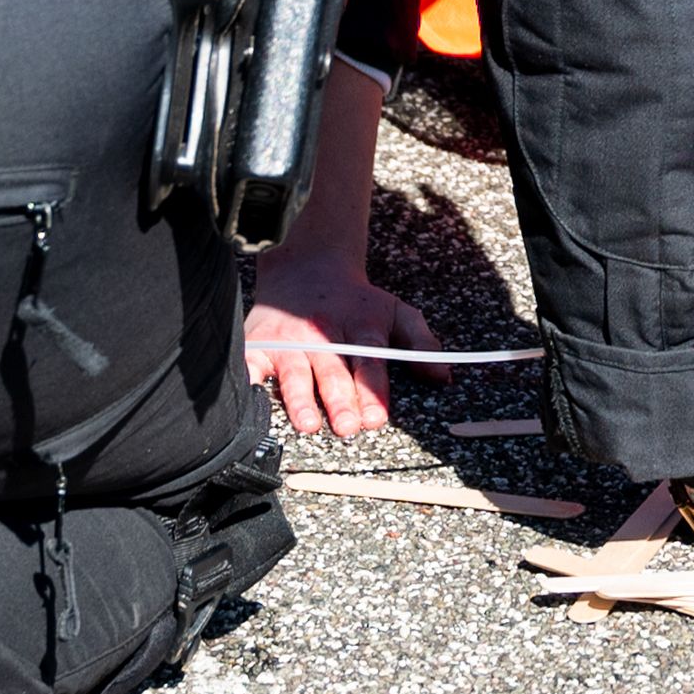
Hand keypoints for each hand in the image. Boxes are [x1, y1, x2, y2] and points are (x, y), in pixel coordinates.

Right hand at [245, 246, 440, 437]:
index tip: (378, 417)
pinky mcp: (258, 341)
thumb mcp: (395, 312)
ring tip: (308, 424)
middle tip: (347, 427)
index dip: (374, 389)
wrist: (307, 266)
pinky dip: (250, 381)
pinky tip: (253, 400)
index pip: (370, 359)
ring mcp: (289, 337)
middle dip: (340, 399)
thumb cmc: (357, 302)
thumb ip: (421, 344)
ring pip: (294, 370)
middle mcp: (323, 332)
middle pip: (333, 368)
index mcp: (360, 325)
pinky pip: (251, 363)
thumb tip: (444, 377)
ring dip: (300, 398)